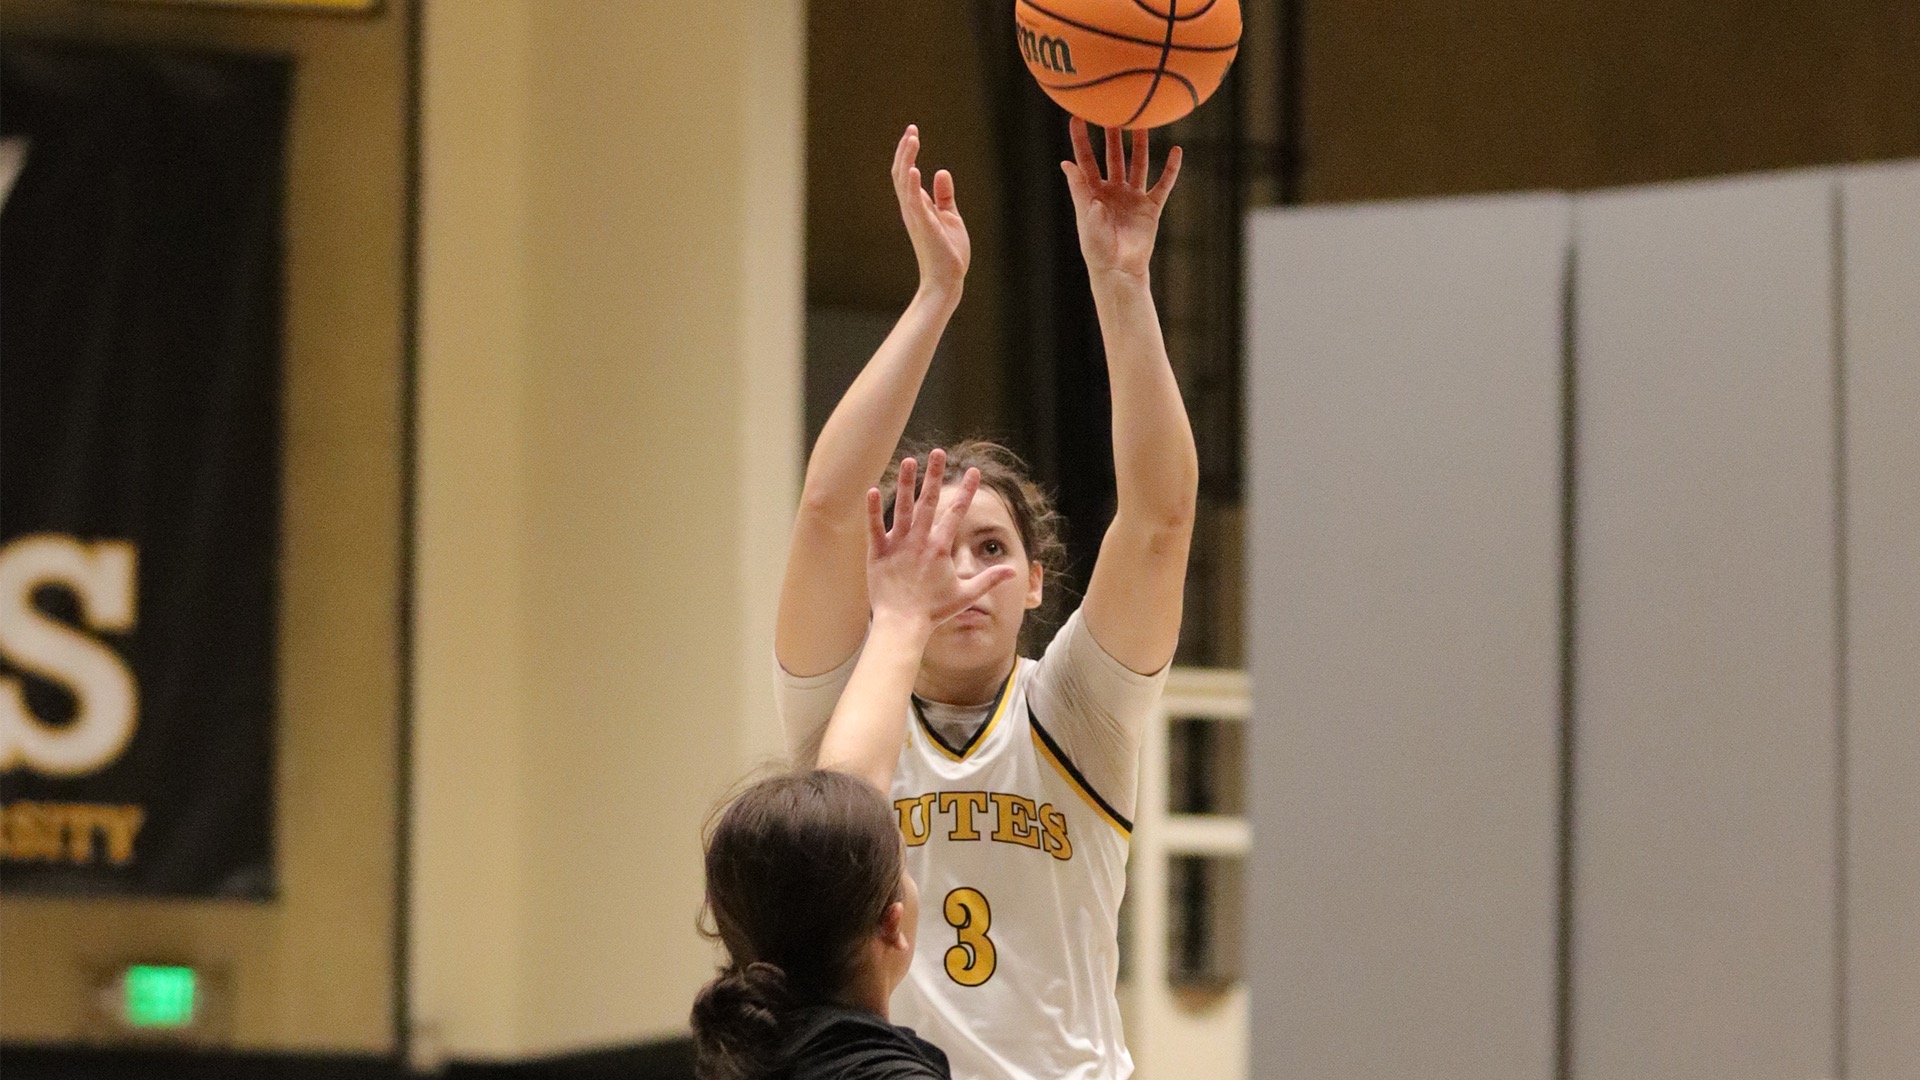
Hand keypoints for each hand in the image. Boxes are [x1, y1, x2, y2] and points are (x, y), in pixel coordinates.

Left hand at [865, 449, 1017, 631]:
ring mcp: (898, 545)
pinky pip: (874, 527)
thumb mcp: (966, 595)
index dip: (967, 491)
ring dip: (905, 483)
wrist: (902, 624)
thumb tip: (1013, 571)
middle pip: (929, 502)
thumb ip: (989, 579)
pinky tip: (872, 490)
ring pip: (902, 508)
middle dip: (935, 475)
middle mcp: (920, 541)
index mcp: (941, 548)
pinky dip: (873, 510)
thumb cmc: (934, 612)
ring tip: (908, 461)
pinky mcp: (878, 553)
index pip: (957, 513)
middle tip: (938, 453)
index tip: (974, 471)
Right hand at [893, 125, 970, 299]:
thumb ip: (944, 195)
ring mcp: (916, 217)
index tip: (913, 132)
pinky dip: (912, 185)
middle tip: (912, 129)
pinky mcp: (924, 226)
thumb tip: (942, 171)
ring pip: (904, 183)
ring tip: (912, 139)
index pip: (907, 174)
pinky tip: (915, 169)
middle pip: (901, 173)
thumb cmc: (947, 251)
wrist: (947, 279)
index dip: (908, 153)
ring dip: (907, 160)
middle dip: (905, 150)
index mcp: (917, 206)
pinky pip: (914, 203)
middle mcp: (912, 209)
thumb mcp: (950, 216)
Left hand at [1060, 118, 1181, 280]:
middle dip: (1113, 134)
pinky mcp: (1150, 207)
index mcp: (1092, 192)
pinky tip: (1177, 151)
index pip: (1085, 159)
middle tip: (1115, 108)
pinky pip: (1163, 184)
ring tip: (1143, 122)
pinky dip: (1170, 169)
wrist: (1119, 270)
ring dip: (1140, 145)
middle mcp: (1113, 190)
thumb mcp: (1085, 216)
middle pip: (1113, 155)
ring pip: (1138, 164)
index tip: (1078, 116)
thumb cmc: (1096, 248)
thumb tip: (1066, 163)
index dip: (1081, 139)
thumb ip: (1079, 189)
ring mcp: (1132, 197)